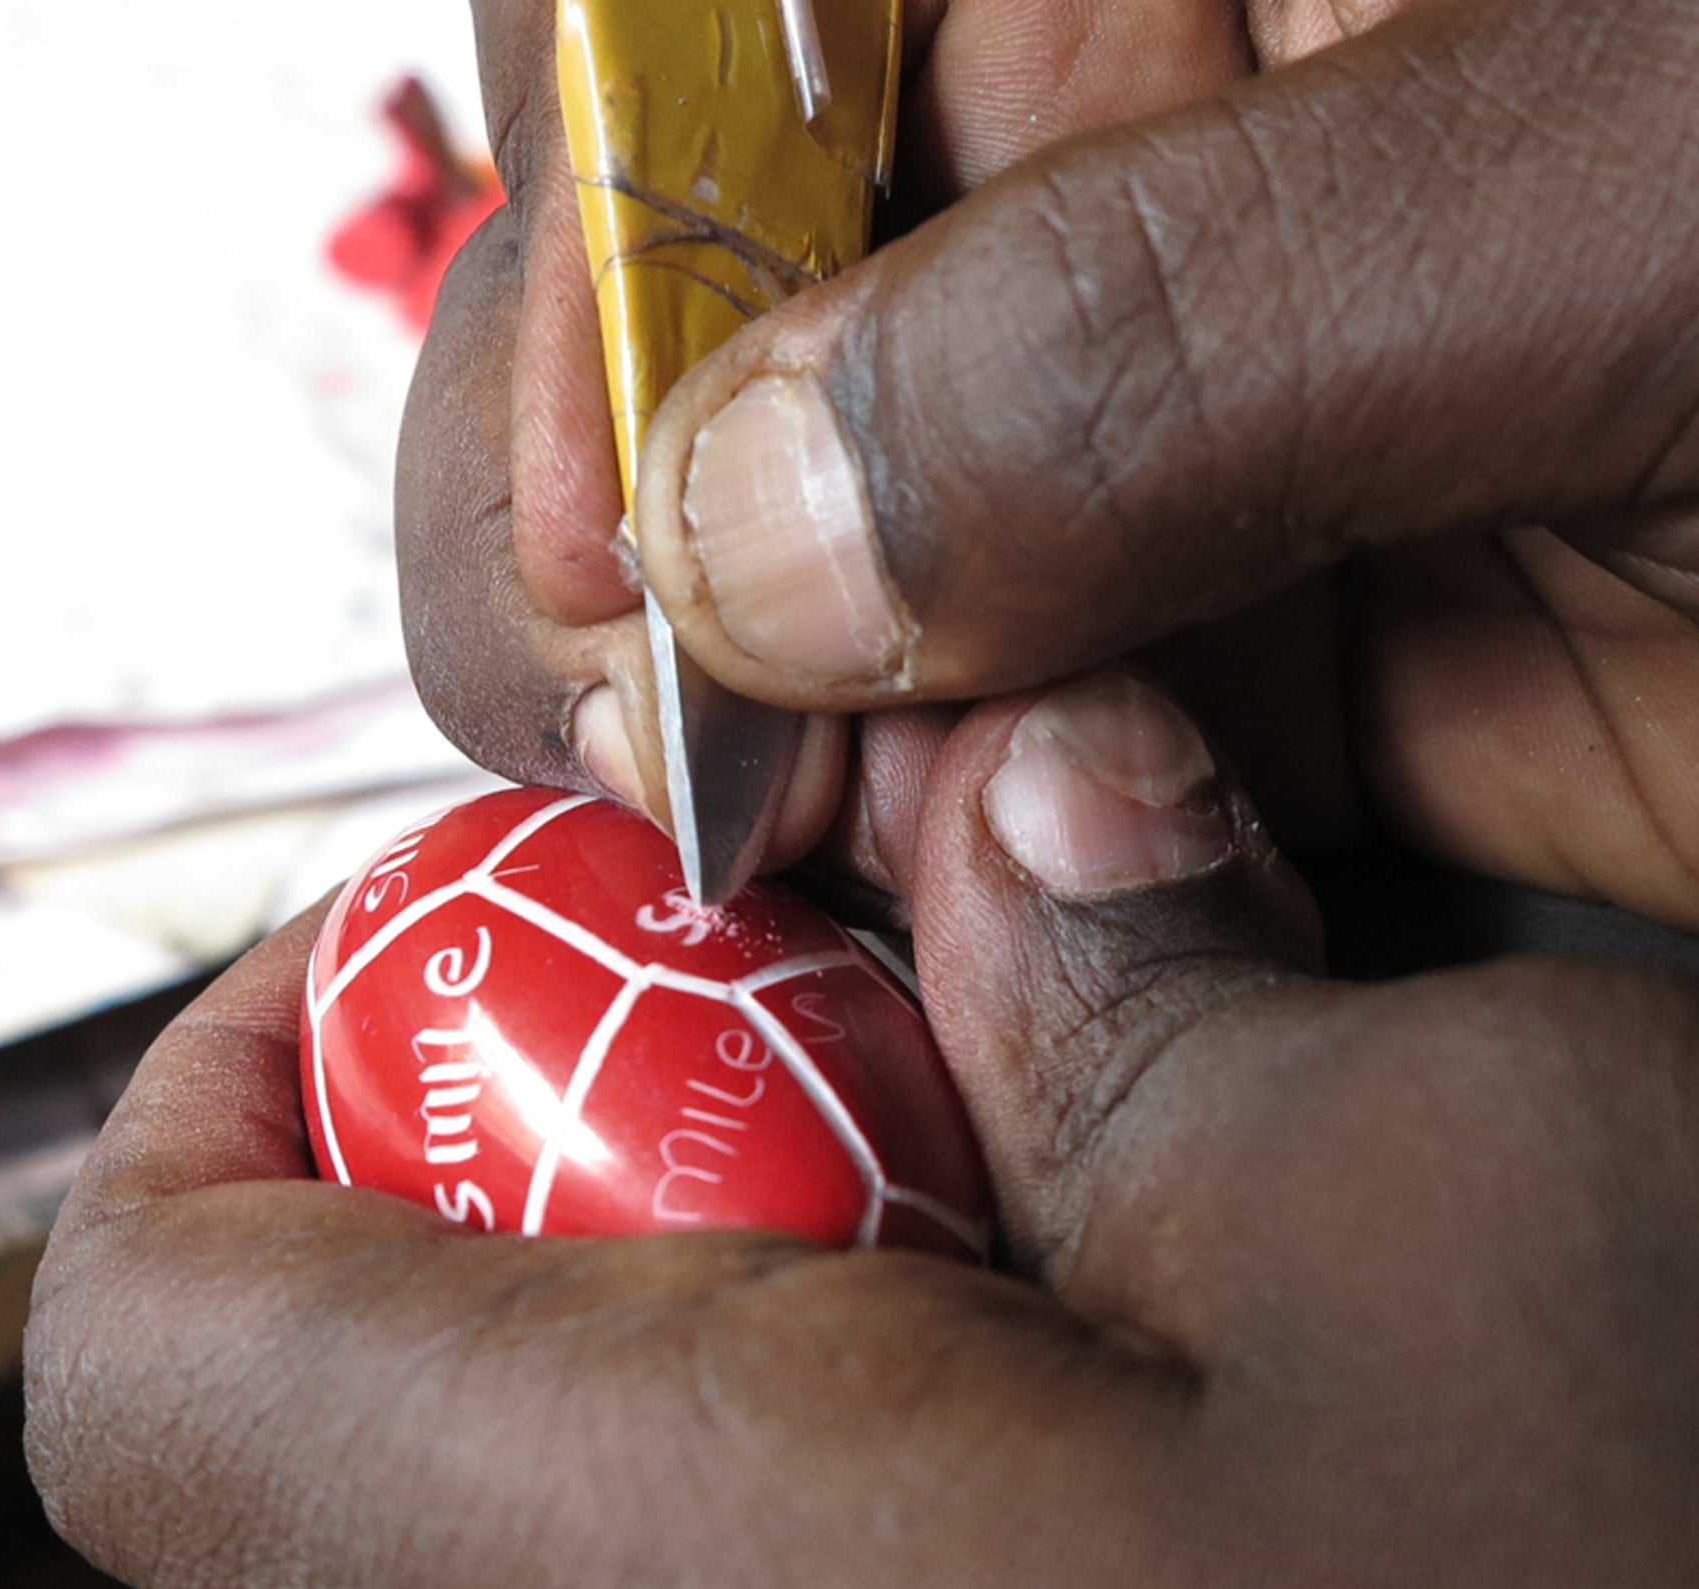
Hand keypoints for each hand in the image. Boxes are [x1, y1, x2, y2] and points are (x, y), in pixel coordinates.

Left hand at [27, 672, 1698, 1588]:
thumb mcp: (1445, 1202)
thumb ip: (1145, 966)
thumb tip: (1018, 814)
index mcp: (643, 1586)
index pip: (155, 1337)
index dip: (236, 1076)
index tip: (450, 934)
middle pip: (332, 1420)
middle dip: (524, 1146)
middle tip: (777, 1017)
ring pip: (519, 1543)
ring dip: (694, 1300)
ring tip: (975, 1194)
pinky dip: (803, 1476)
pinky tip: (1066, 1400)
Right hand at [403, 0, 1698, 924]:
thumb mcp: (1645, 207)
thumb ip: (1176, 330)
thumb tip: (746, 526)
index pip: (670, 8)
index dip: (591, 242)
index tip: (615, 529)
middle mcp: (1079, 167)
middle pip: (659, 318)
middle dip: (622, 547)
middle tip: (703, 763)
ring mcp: (1107, 431)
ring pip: (768, 567)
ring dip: (766, 740)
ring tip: (861, 861)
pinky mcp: (1174, 648)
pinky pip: (941, 750)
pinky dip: (908, 852)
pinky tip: (959, 905)